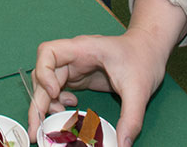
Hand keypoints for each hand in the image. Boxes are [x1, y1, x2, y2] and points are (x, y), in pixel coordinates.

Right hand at [29, 30, 166, 146]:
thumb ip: (131, 118)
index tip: (55, 92)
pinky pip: (59, 90)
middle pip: (43, 75)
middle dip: (38, 102)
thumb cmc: (143, 59)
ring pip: (48, 85)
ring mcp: (75, 67)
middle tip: (36, 131)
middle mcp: (74, 56)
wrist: (150, 51)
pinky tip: (71, 110)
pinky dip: (58, 103)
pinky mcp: (80, 78)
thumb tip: (123, 146)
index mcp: (84, 48)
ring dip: (47, 104)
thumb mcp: (139, 89)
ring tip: (58, 120)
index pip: (48, 52)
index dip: (44, 72)